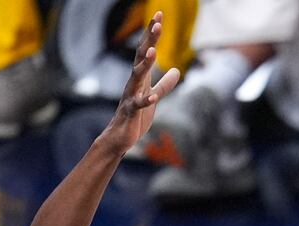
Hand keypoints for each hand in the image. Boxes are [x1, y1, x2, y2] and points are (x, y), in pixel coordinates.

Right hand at [103, 13, 180, 151]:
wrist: (120, 137)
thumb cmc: (136, 116)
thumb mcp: (154, 97)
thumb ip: (165, 84)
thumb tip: (177, 70)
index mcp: (141, 77)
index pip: (147, 50)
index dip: (152, 34)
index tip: (159, 15)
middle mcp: (134, 82)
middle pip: (142, 57)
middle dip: (149, 39)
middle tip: (157, 22)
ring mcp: (131, 95)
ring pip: (137, 76)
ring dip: (145, 64)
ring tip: (152, 52)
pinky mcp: (131, 112)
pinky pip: (138, 105)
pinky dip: (146, 100)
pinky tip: (152, 97)